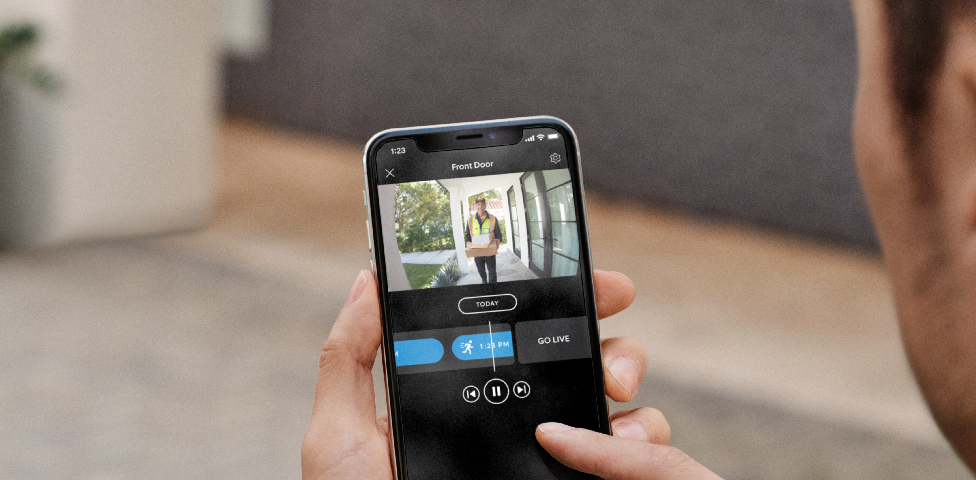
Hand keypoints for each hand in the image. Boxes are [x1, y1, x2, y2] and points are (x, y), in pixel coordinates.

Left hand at [303, 270, 687, 478]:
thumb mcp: (341, 430)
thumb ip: (351, 355)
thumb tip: (367, 281)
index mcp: (457, 393)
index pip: (511, 332)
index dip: (553, 298)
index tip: (584, 278)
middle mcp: (504, 420)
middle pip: (572, 359)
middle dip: (605, 336)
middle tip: (605, 341)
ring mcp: (538, 455)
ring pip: (606, 405)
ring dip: (623, 379)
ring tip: (614, 388)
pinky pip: (615, 461)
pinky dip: (634, 442)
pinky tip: (620, 439)